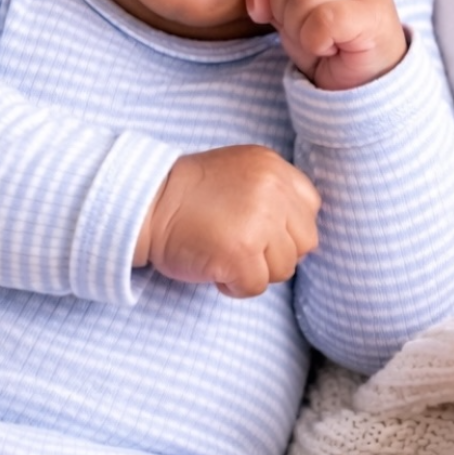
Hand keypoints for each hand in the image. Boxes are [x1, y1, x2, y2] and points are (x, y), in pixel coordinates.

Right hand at [134, 145, 319, 297]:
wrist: (144, 205)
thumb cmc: (186, 195)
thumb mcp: (239, 174)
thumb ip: (272, 193)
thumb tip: (295, 234)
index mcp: (273, 168)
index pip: (309, 208)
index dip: (285, 228)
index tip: (257, 230)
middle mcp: (272, 190)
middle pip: (303, 242)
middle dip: (274, 252)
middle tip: (239, 246)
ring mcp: (259, 222)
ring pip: (283, 268)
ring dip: (254, 271)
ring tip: (222, 254)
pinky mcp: (241, 253)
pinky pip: (256, 287)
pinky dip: (234, 286)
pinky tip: (214, 268)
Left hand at [246, 0, 406, 90]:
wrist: (367, 88)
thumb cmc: (334, 52)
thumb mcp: (292, 23)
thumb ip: (271, 2)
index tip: (300, 23)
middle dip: (288, 16)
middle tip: (311, 36)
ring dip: (302, 31)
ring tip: (323, 44)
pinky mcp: (373, 14)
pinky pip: (323, 20)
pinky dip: (316, 42)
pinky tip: (332, 50)